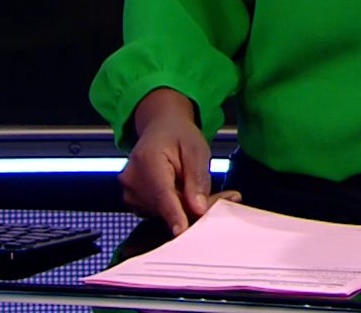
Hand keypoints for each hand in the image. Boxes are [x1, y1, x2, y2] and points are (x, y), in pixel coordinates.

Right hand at [116, 88, 239, 234]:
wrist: (160, 128)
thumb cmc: (178, 135)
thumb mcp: (196, 149)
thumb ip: (197, 178)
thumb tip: (198, 208)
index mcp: (146, 160)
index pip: (162, 194)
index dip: (174, 214)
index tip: (183, 231)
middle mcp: (132, 180)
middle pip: (167, 206)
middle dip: (195, 207)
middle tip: (230, 196)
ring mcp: (130, 193)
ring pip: (165, 212)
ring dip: (187, 208)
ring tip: (206, 191)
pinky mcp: (134, 202)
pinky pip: (160, 212)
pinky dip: (177, 208)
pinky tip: (188, 195)